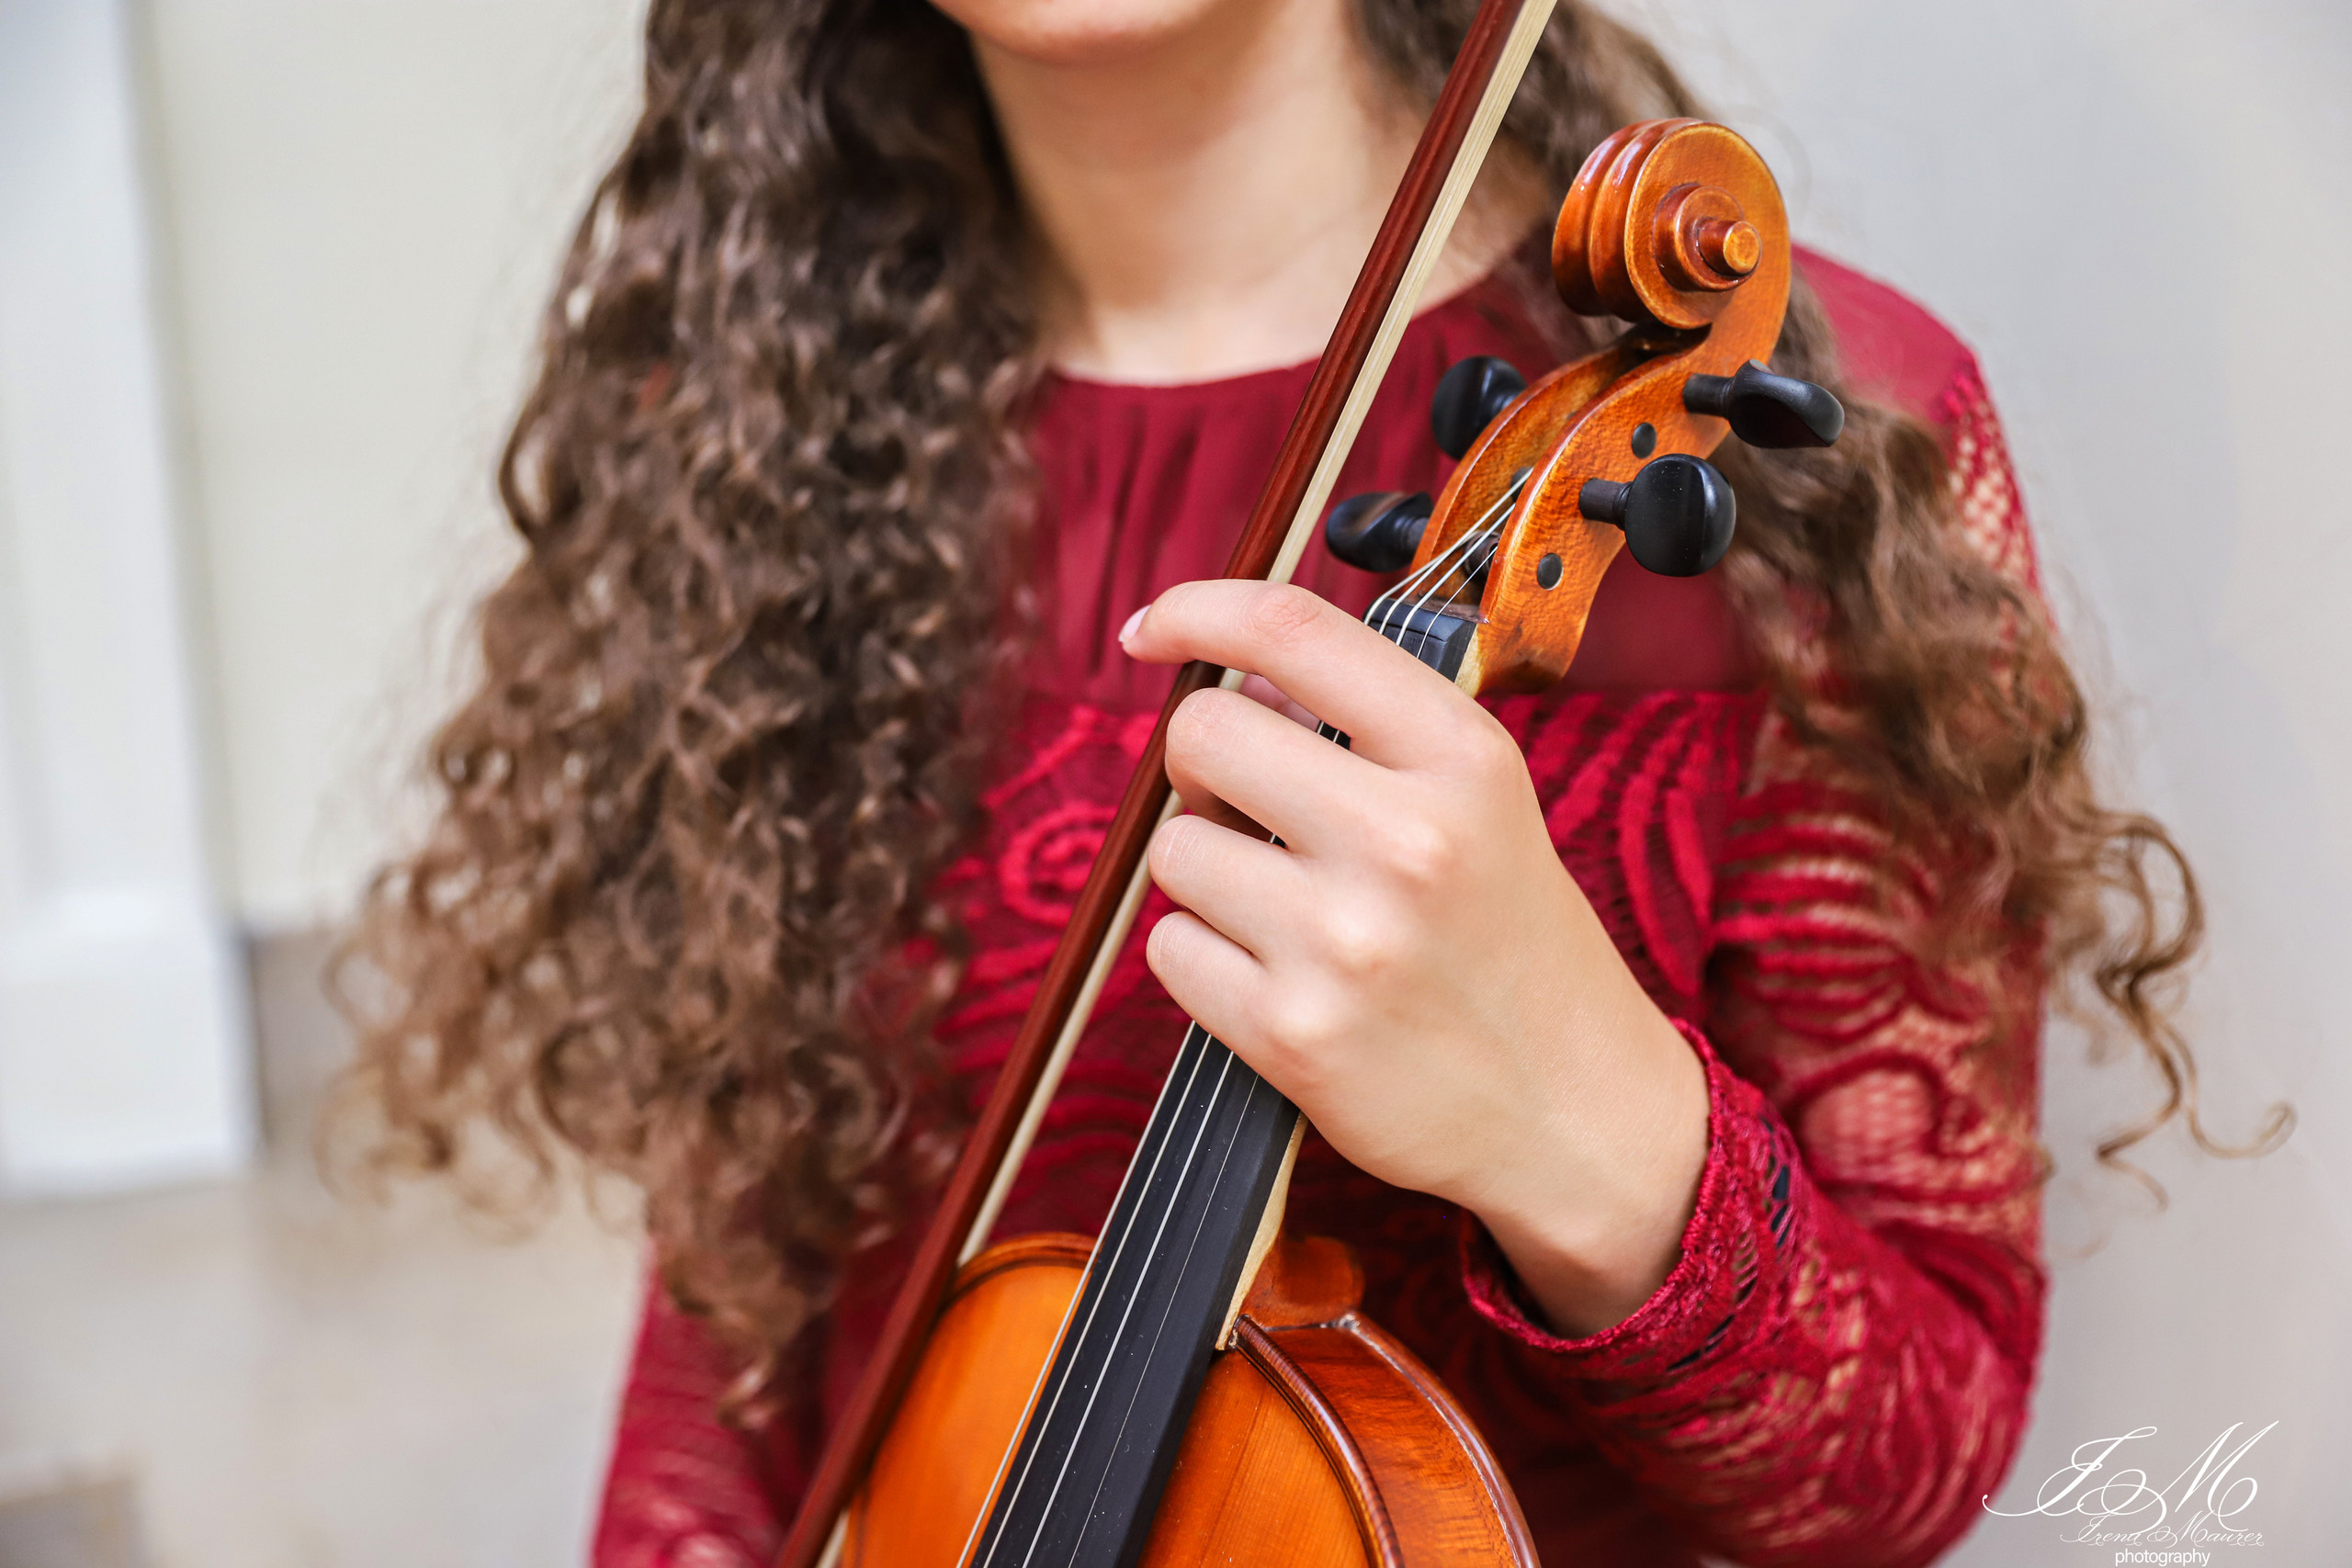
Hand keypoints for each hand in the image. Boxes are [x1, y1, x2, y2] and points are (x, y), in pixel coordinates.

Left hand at [1121, 580, 1709, 1334]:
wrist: (1573, 1113)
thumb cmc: (1511, 943)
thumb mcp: (1482, 801)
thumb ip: (1371, 726)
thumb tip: (1227, 673)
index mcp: (1462, 759)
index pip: (1292, 631)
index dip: (1198, 609)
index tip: (1156, 630)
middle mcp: (1406, 840)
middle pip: (1204, 732)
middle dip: (1200, 764)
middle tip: (1243, 803)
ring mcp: (1344, 942)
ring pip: (1174, 848)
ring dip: (1206, 869)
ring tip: (1284, 905)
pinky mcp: (1293, 1034)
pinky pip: (1171, 949)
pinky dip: (1202, 957)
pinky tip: (1273, 974)